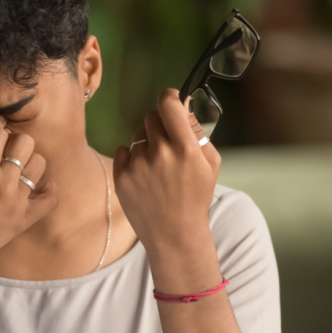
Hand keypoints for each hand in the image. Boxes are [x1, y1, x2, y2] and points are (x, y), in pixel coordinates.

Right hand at [0, 117, 58, 302]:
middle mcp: (2, 184)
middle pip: (24, 142)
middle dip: (13, 140)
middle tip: (2, 151)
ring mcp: (18, 202)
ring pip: (39, 163)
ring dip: (27, 162)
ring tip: (14, 169)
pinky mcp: (26, 219)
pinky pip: (51, 198)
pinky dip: (48, 189)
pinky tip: (36, 186)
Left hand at [113, 88, 220, 263]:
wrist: (174, 234)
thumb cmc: (196, 197)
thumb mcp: (210, 164)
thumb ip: (197, 132)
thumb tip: (182, 106)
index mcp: (185, 148)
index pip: (168, 104)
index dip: (169, 98)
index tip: (171, 102)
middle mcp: (159, 153)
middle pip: (151, 116)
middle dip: (160, 124)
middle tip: (167, 142)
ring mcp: (137, 165)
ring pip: (138, 136)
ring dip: (147, 144)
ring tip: (157, 167)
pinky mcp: (121, 176)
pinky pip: (123, 151)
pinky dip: (132, 158)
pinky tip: (144, 175)